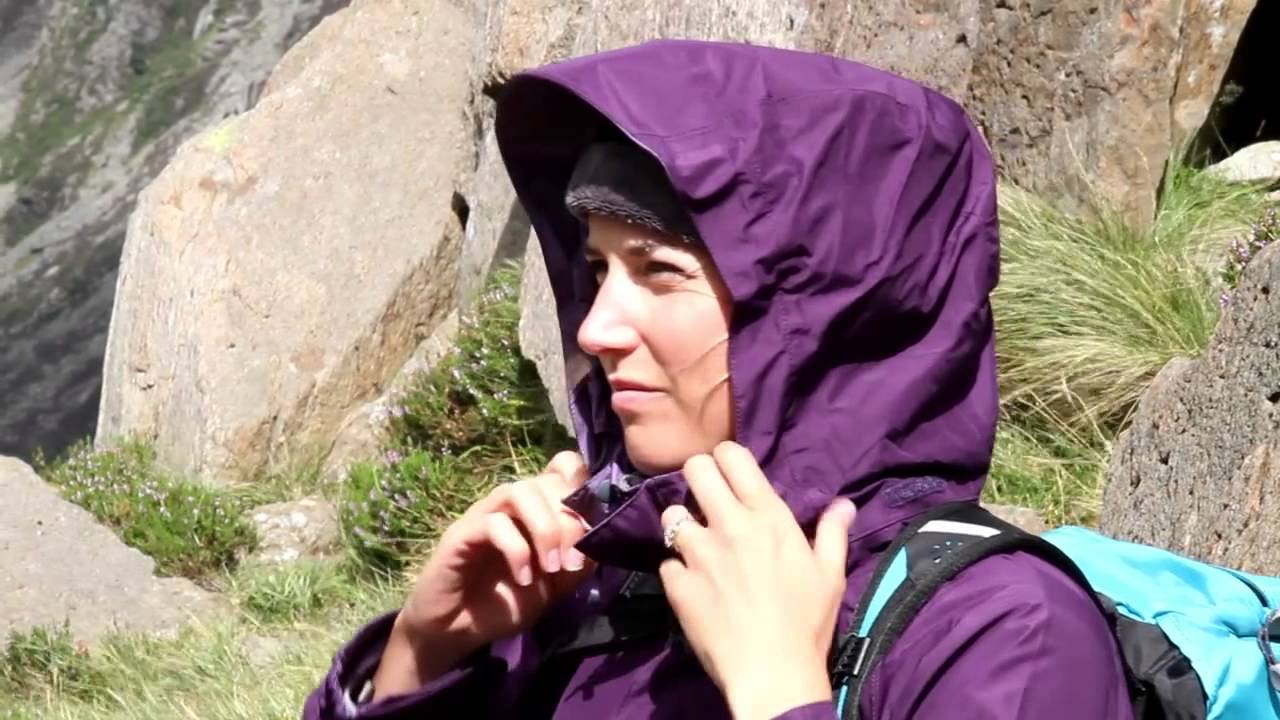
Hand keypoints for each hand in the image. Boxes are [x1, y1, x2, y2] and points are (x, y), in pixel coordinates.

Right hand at [373, 451, 595, 698]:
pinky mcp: (461, 533)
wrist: (457, 632)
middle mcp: (511, 504)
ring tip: (552, 566)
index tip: (591, 523)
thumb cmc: (505, 603)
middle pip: (546, 481)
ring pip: (518, 491)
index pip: (562, 466)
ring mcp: (484, 514)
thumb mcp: (555, 585)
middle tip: (572, 562)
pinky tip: (524, 577)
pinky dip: (517, 549)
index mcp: (536, 509)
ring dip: (545, 529)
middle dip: (568, 520)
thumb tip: (601, 537)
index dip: (581, 483)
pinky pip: (493, 523)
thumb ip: (578, 560)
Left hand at [658, 442, 855, 719]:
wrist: (772, 673)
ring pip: (671, 513)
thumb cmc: (807, 623)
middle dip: (698, 477)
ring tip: (696, 545)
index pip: (732, 456)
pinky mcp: (676, 583)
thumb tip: (843, 504)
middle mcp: (728, 524)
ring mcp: (697, 552)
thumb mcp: (830, 574)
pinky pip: (667, 562)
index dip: (726, 458)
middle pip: (694, 468)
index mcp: (767, 516)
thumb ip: (832, 533)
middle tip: (707, 499)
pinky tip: (694, 586)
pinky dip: (677, 570)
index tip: (729, 474)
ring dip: (682, 524)